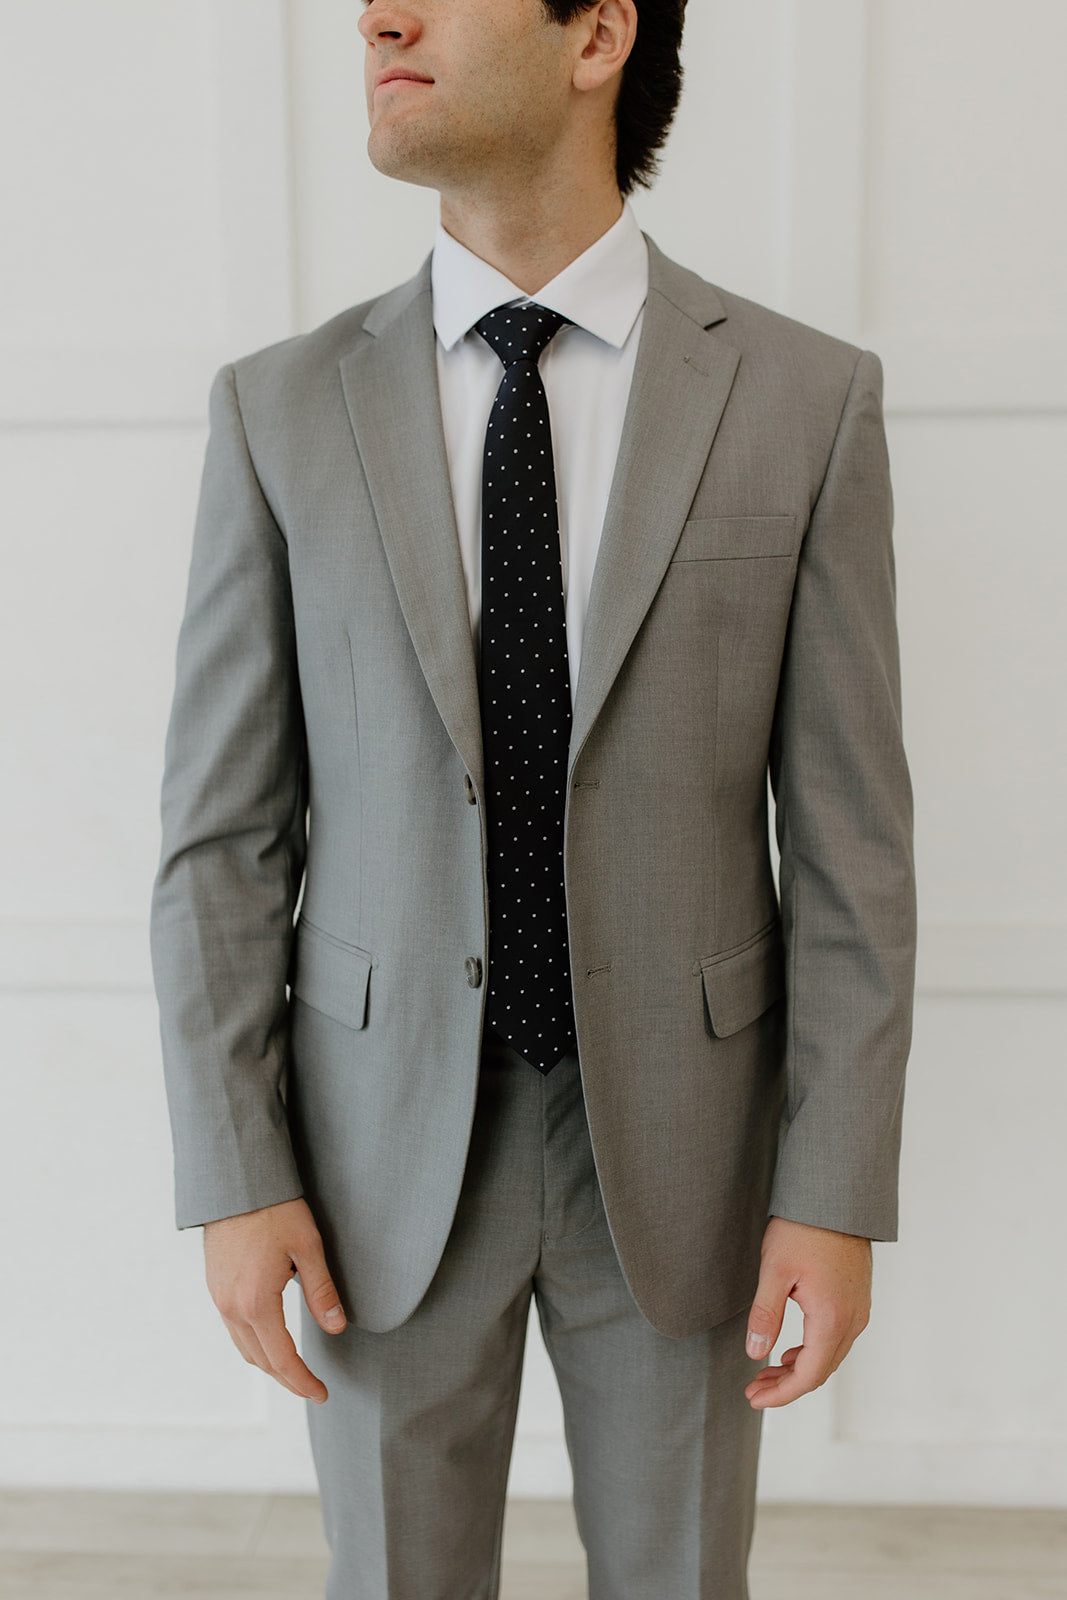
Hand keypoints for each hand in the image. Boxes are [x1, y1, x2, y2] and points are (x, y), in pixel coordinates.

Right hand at [204, 1197, 346, 1402]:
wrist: (234, 1183)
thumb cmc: (275, 1210)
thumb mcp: (308, 1247)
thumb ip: (322, 1292)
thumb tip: (336, 1328)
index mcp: (256, 1303)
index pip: (282, 1359)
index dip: (303, 1382)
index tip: (322, 1394)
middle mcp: (231, 1307)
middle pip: (260, 1361)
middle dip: (287, 1379)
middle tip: (313, 1387)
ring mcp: (219, 1298)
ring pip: (244, 1347)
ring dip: (268, 1364)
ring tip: (294, 1369)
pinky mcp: (215, 1286)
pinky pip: (234, 1330)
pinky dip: (254, 1344)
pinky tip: (270, 1338)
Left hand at [743, 1216, 870, 1408]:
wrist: (836, 1197)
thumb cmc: (803, 1229)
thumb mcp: (774, 1270)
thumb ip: (765, 1315)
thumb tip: (755, 1355)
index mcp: (832, 1319)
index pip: (809, 1375)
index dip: (781, 1394)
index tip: (754, 1399)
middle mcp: (852, 1320)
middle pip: (821, 1371)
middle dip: (787, 1386)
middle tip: (754, 1390)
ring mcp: (859, 1311)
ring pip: (830, 1356)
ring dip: (799, 1369)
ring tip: (766, 1373)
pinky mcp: (857, 1299)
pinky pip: (837, 1339)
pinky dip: (812, 1352)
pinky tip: (791, 1349)